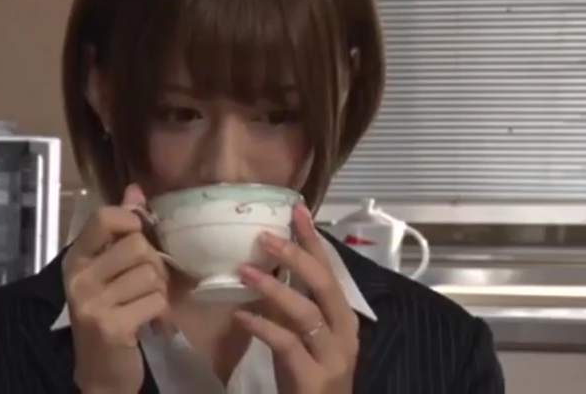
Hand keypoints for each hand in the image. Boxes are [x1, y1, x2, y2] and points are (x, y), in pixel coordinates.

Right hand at [62, 184, 171, 393]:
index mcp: (75, 259)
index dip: (131, 220)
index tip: (138, 238)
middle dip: (154, 264)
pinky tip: (152, 325)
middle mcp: (78, 278)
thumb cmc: (109, 317)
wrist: (101, 376)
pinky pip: (156, 300)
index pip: (103, 217)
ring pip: (150, 273)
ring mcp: (92, 303)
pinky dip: (162, 314)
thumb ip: (121, 231)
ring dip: (160, 291)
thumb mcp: (109, 273)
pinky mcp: (112, 325)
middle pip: (136, 245)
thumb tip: (135, 188)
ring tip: (147, 306)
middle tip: (150, 285)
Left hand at [234, 205, 359, 393]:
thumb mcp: (305, 335)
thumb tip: (267, 265)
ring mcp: (332, 356)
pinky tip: (241, 316)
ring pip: (306, 313)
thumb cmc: (310, 374)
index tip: (296, 208)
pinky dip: (263, 326)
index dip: (313, 239)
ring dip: (275, 288)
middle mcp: (344, 332)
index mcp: (343, 317)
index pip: (329, 270)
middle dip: (296, 255)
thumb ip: (294, 304)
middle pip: (324, 284)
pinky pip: (287, 344)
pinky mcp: (313, 378)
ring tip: (245, 272)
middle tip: (264, 236)